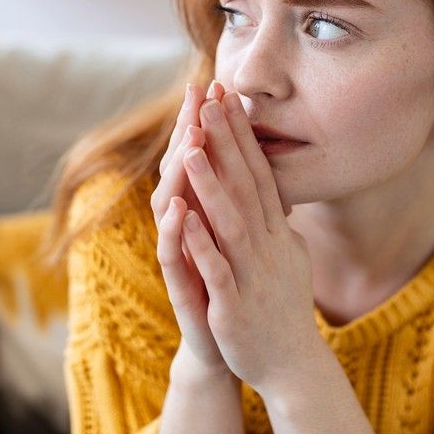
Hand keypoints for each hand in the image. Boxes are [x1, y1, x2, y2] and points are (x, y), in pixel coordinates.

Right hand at [150, 81, 228, 375]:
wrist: (238, 347)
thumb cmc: (240, 287)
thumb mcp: (248, 238)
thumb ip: (245, 201)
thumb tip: (259, 162)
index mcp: (206, 213)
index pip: (205, 159)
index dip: (210, 124)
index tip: (219, 85)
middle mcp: (187, 228)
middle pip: (183, 172)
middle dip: (189, 134)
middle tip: (195, 96)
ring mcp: (181, 256)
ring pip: (173, 208)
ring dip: (180, 176)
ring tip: (188, 143)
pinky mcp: (182, 288)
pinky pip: (175, 256)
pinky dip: (178, 232)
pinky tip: (180, 210)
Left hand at [179, 86, 317, 396]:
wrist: (291, 366)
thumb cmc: (280, 308)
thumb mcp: (285, 256)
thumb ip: (277, 223)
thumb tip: (276, 191)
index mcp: (277, 234)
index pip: (259, 173)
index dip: (242, 135)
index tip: (227, 96)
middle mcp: (269, 247)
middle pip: (247, 186)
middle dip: (227, 142)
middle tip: (211, 98)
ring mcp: (254, 276)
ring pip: (232, 222)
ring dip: (212, 184)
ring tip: (192, 145)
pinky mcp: (235, 307)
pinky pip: (219, 270)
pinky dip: (202, 244)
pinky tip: (185, 219)